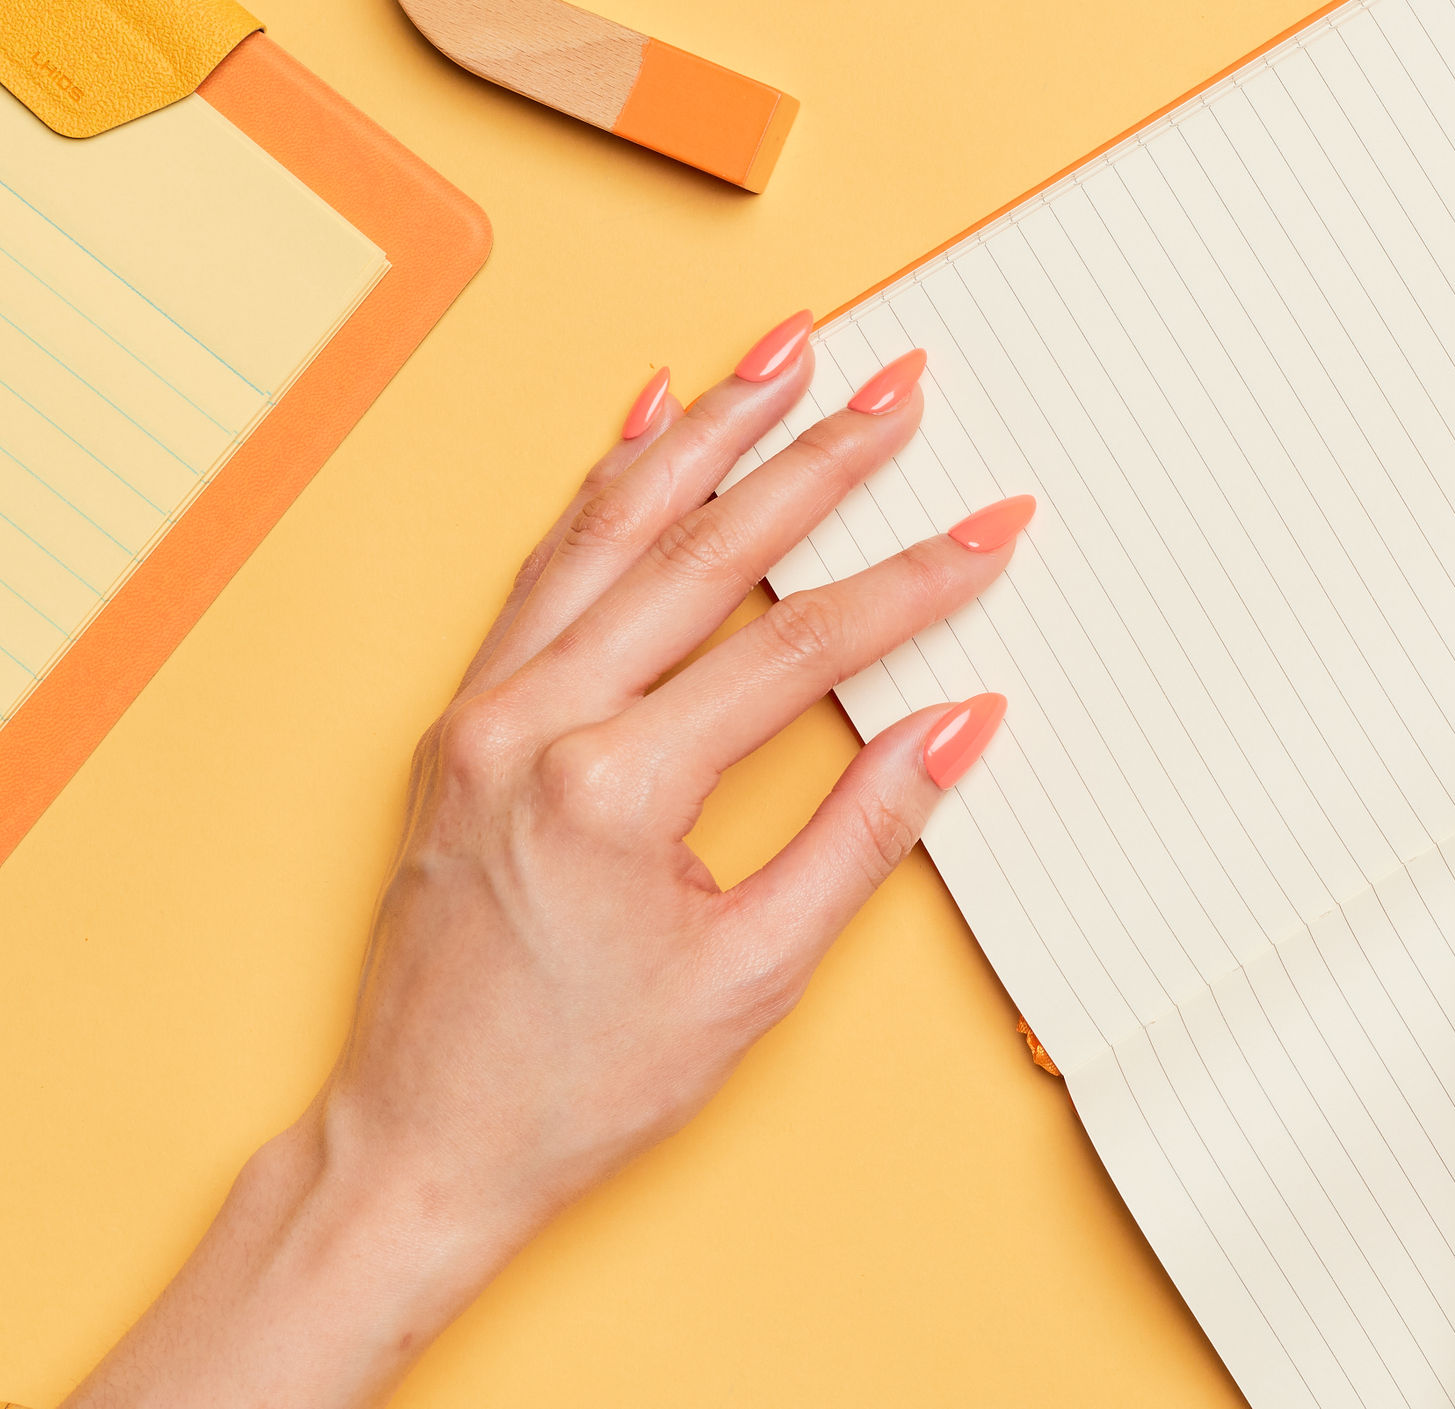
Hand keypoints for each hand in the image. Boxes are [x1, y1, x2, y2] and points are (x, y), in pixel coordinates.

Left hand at [72, 316, 1023, 1408]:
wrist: (418, 1148)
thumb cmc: (578, 1084)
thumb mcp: (752, 976)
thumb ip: (861, 834)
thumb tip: (956, 725)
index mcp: (610, 790)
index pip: (796, 648)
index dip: (910, 584)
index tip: (990, 528)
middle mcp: (533, 725)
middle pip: (706, 553)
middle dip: (818, 459)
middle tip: (900, 384)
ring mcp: (484, 715)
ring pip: (613, 531)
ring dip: (709, 430)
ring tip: (786, 351)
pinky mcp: (461, 723)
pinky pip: (542, 570)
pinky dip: (603, 487)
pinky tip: (650, 418)